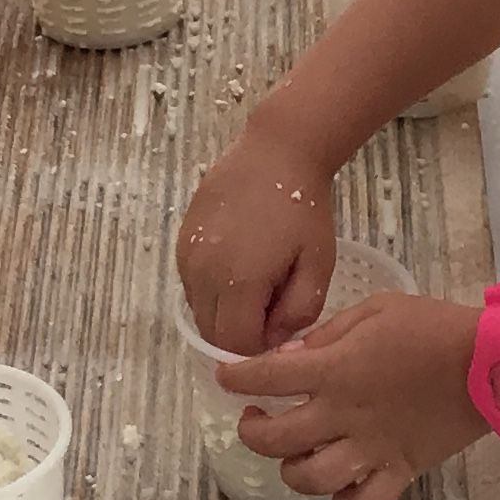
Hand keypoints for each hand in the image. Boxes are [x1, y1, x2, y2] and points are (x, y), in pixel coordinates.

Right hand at [176, 124, 337, 356]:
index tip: (281, 326)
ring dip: (225, 313)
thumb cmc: (304, 208)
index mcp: (238, 282)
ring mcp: (186, 256)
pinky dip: (212, 291)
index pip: (236, 345)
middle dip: (240, 334)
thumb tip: (274, 336)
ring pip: (199, 311)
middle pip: (211, 333)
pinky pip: (191, 285)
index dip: (260, 347)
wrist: (276, 152)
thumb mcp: (318, 264)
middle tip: (271, 308)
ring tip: (257, 283)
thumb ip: (300, 311)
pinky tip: (239, 265)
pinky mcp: (180, 241)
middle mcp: (202, 273)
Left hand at [217, 292, 483, 499]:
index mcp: (336, 370)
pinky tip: (338, 488)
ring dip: (291, 470)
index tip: (227, 377)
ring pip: (310, 478)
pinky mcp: (400, 470)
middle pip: (275, 439)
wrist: (493, 364)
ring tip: (295, 454)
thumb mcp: (376, 310)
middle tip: (256, 419)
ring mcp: (371, 448)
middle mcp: (345, 414)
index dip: (237, 377)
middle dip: (252, 431)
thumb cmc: (434, 327)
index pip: (266, 377)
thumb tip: (291, 356)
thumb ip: (328, 335)